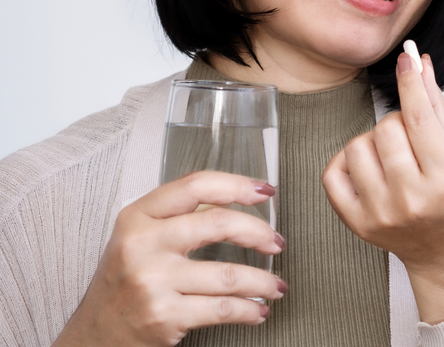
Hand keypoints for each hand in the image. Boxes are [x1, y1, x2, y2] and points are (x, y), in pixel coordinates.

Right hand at [53, 171, 286, 346]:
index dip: (238, 185)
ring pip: (229, 274)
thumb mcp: (137, 238)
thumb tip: (236, 202)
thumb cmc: (124, 283)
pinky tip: (258, 309)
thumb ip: (178, 217)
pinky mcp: (164, 316)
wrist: (93, 336)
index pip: (196, 186)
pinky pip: (223, 309)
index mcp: (137, 216)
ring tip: (275, 286)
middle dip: (259, 233)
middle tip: (277, 243)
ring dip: (263, 281)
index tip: (266, 191)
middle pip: (219, 223)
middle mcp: (142, 244)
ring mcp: (152, 281)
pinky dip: (250, 310)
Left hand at [322, 52, 443, 323]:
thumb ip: (436, 107)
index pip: (421, 119)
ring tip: (392, 159)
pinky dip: (347, 162)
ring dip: (373, 143)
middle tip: (411, 142)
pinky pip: (333, 171)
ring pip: (357, 145)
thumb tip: (418, 62)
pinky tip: (368, 169)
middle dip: (398, 124)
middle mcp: (412, 199)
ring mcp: (381, 213)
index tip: (405, 61)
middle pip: (386, 129)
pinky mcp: (357, 223)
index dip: (411, 84)